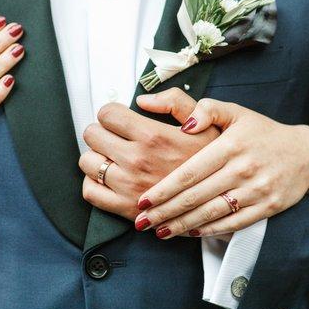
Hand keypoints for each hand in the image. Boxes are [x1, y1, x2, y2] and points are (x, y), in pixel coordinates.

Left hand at [79, 88, 218, 219]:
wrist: (220, 202)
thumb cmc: (213, 162)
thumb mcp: (206, 123)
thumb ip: (176, 102)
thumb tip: (142, 100)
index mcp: (154, 136)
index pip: (108, 114)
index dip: (112, 113)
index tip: (119, 120)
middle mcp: (137, 160)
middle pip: (92, 135)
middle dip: (102, 132)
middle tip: (114, 137)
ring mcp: (129, 186)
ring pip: (87, 162)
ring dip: (96, 157)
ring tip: (112, 157)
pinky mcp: (125, 208)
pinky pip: (91, 191)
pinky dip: (93, 183)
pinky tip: (107, 178)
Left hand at [135, 98, 308, 238]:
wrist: (304, 153)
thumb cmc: (261, 132)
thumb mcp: (235, 112)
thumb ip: (205, 109)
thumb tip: (182, 121)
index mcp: (230, 145)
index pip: (189, 172)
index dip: (164, 189)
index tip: (143, 200)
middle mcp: (243, 169)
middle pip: (196, 196)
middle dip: (166, 212)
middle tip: (142, 222)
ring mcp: (257, 190)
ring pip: (212, 213)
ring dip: (183, 225)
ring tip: (160, 232)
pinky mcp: (268, 207)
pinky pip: (234, 223)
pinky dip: (210, 230)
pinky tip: (190, 233)